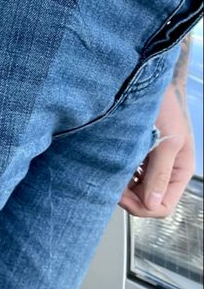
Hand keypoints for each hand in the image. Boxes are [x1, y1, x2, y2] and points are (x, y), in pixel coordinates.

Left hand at [119, 46, 194, 217]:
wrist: (151, 81)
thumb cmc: (166, 105)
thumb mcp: (167, 141)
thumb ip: (159, 173)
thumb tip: (151, 204)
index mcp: (179, 171)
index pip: (161, 207)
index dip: (140, 205)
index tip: (122, 193)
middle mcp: (165, 171)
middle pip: (145, 202)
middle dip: (127, 197)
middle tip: (110, 181)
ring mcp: (150, 164)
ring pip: (134, 190)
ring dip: (120, 185)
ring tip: (110, 168)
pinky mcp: (137, 155)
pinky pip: (126, 175)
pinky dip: (117, 172)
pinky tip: (111, 160)